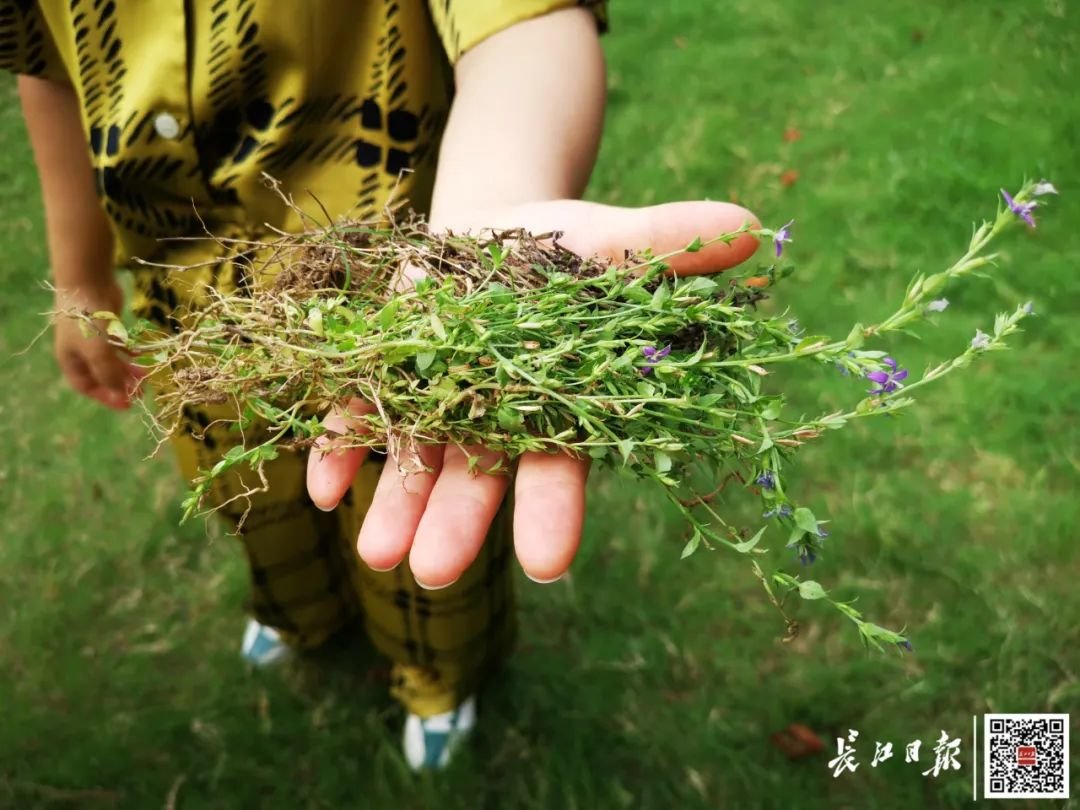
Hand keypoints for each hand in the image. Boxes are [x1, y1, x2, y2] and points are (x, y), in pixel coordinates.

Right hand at [53, 278, 145, 410]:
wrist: (88, 281)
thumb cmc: (88, 319)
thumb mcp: (98, 351)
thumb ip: (109, 373)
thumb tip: (121, 392)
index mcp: (71, 361)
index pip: (89, 387)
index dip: (108, 397)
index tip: (128, 405)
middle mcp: (80, 352)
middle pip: (103, 375)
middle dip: (122, 384)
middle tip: (143, 391)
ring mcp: (93, 338)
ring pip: (113, 361)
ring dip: (129, 369)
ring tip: (147, 374)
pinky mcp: (106, 326)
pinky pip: (119, 345)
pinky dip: (130, 352)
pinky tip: (143, 355)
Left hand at [307, 198, 760, 587]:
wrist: (496, 226)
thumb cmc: (569, 243)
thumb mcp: (617, 239)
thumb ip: (672, 246)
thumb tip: (754, 228)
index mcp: (557, 400)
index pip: (561, 462)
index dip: (555, 509)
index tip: (548, 564)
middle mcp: (496, 414)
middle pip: (480, 475)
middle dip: (459, 524)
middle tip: (433, 572)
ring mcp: (439, 397)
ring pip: (418, 460)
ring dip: (395, 506)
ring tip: (374, 555)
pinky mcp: (389, 368)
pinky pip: (360, 414)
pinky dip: (341, 446)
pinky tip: (321, 485)